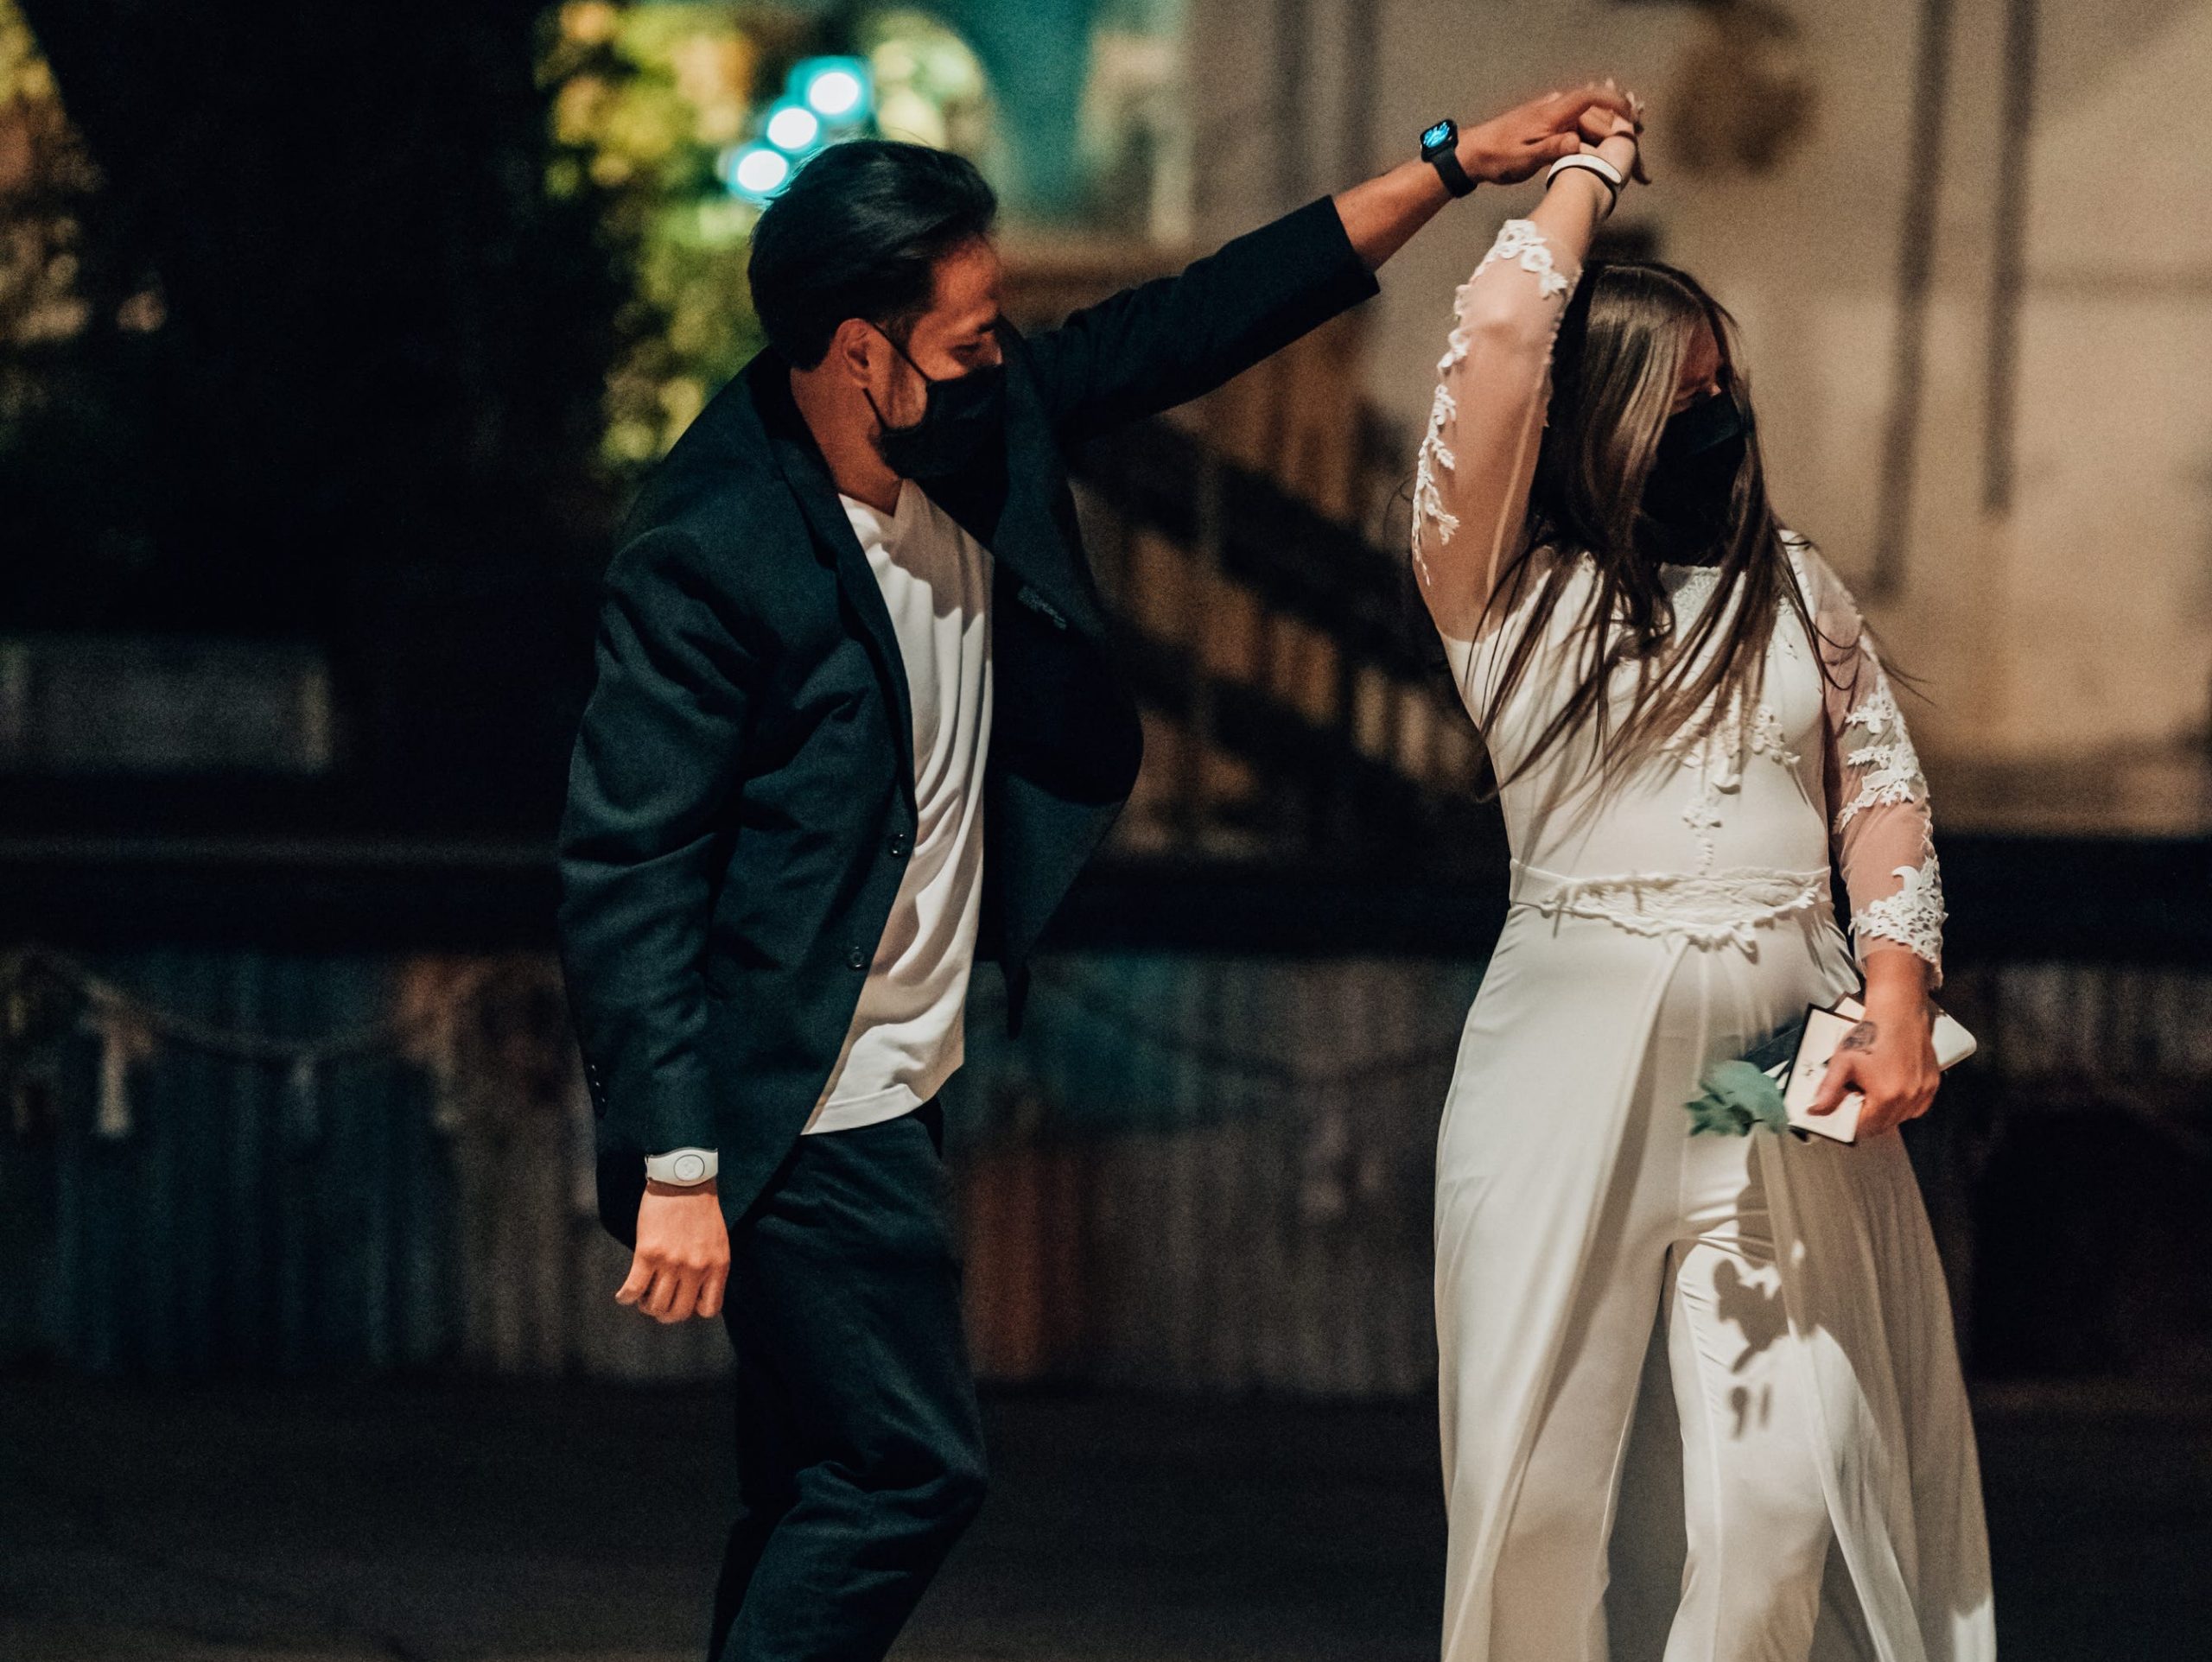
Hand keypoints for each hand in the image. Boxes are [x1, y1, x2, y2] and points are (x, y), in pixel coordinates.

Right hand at [617, 1179, 729, 1322]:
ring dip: (646, 1306)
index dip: (693, 1310)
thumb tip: (695, 1294)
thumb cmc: (700, 1209)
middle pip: (679, 1312)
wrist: (683, 1180)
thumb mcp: (717, 1242)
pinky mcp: (649, 1254)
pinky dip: (625, 1298)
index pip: (709, 1309)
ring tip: (642, 1297)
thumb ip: (710, 1267)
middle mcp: (696, 1268)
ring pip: (656, 1305)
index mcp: (717, 1266)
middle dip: (666, 1314)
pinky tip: (623, 1296)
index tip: (683, 1301)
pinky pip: (634, 1289)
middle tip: (657, 1303)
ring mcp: (672, 1263)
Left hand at [1457, 82, 1636, 185]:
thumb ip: (1552, 150)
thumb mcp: (1524, 158)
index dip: (1614, 103)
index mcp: (1552, 113)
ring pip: (1586, 118)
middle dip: (1618, 125)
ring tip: (1630, 141)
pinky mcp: (1545, 124)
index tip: (1632, 115)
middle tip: (1637, 142)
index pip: (1590, 99)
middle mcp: (1554, 109)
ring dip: (1607, 128)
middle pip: (1594, 113)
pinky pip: (1576, 123)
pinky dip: (1592, 131)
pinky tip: (1602, 141)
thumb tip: (1577, 145)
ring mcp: (1550, 115)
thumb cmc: (1497, 157)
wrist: (1472, 153)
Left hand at [1806, 959, 1940, 1139]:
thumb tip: (1816, 1109)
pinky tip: (1889, 1087)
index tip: (1842, 1114)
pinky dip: (1901, 1104)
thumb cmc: (1873, 1032)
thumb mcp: (1842, 1061)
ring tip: (1871, 1089)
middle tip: (1854, 1098)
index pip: (1865, 1127)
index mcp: (1887, 1095)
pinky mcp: (1932, 1085)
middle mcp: (1909, 1097)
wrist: (1897, 1012)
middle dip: (1865, 1117)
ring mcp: (1923, 1092)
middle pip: (1883, 1126)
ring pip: (1899, 1118)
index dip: (1849, 1122)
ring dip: (1883, 1112)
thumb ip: (1828, 1090)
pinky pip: (1915, 1108)